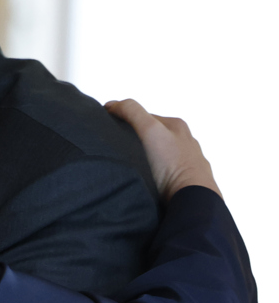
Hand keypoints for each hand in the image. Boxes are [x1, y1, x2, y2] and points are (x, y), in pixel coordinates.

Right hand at [106, 99, 220, 199]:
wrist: (192, 199)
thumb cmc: (173, 166)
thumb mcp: (149, 130)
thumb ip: (132, 112)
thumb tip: (113, 104)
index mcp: (177, 126)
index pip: (144, 116)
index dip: (125, 120)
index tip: (111, 128)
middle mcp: (186, 142)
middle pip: (153, 135)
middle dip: (136, 139)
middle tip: (119, 149)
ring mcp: (187, 162)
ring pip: (160, 155)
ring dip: (146, 158)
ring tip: (132, 167)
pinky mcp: (185, 182)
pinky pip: (165, 173)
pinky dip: (154, 174)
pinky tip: (147, 180)